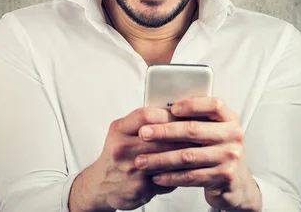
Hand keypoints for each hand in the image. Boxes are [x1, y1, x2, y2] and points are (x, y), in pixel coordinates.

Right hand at [74, 107, 197, 210]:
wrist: (101, 185)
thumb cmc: (117, 154)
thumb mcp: (121, 131)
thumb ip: (142, 121)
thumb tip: (174, 111)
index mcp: (118, 130)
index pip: (146, 116)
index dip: (168, 114)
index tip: (183, 114)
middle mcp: (122, 149)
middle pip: (160, 138)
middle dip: (183, 134)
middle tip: (200, 131)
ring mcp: (131, 170)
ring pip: (167, 159)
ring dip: (186, 153)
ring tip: (199, 148)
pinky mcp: (140, 188)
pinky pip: (167, 178)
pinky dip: (180, 172)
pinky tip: (189, 168)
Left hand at [134, 97, 261, 211]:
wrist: (236, 183)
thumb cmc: (218, 151)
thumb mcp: (214, 131)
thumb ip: (196, 120)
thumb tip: (161, 110)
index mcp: (229, 119)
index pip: (214, 105)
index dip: (192, 105)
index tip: (171, 108)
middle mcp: (233, 136)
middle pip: (194, 130)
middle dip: (164, 131)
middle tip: (144, 134)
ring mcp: (230, 157)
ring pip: (188, 156)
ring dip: (161, 159)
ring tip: (142, 160)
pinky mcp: (224, 177)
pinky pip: (191, 176)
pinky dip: (171, 176)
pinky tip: (156, 176)